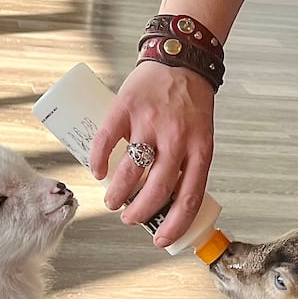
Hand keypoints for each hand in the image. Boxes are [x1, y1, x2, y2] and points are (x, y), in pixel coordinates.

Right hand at [87, 62, 216, 246]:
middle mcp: (176, 139)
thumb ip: (188, 163)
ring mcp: (150, 123)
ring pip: (129, 172)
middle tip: (129, 218)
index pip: (189, 198)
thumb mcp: (200, 135)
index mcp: (199, 149)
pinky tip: (97, 171)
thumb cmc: (191, 103)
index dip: (174, 225)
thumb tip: (168, 201)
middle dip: (139, 214)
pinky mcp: (126, 108)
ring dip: (117, 195)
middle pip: (156, 190)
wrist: (181, 58)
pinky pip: (106, 141)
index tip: (160, 240)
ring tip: (112, 201)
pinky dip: (98, 161)